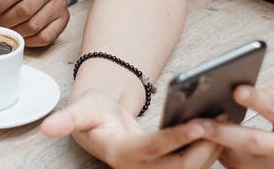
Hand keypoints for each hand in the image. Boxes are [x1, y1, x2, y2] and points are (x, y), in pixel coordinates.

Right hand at [41, 90, 220, 167]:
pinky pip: (194, 164)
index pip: (154, 149)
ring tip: (228, 123)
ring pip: (191, 168)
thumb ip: (66, 120)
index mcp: (120, 156)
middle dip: (204, 147)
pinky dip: (210, 149)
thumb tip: (46, 128)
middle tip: (223, 123)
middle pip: (180, 166)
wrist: (101, 126)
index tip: (199, 124)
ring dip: (212, 149)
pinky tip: (223, 129)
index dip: (177, 138)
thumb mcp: (80, 111)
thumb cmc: (94, 114)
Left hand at [199, 85, 273, 167]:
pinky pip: (239, 168)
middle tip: (197, 123)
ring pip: (240, 160)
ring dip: (215, 146)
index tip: (236, 90)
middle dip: (222, 133)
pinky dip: (221, 155)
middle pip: (253, 142)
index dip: (257, 99)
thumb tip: (241, 91)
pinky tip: (206, 142)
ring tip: (193, 131)